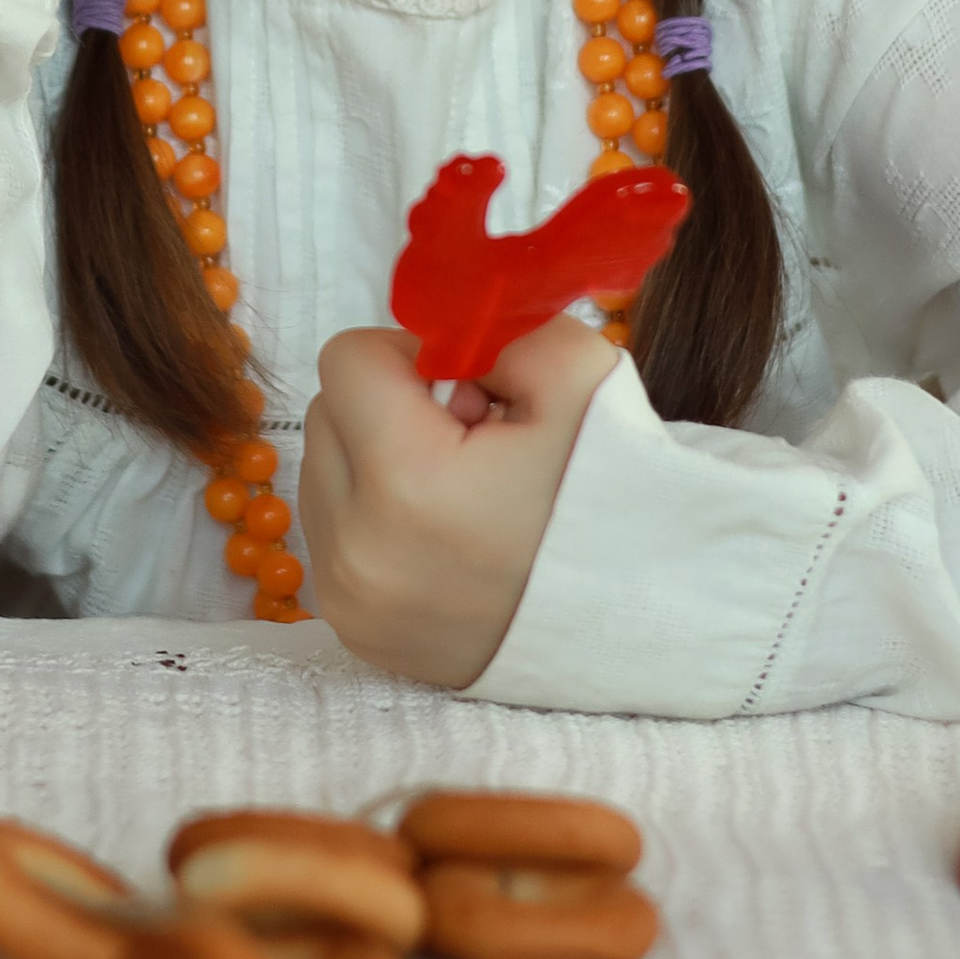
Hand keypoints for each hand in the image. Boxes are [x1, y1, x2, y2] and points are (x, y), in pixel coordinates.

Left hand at [297, 316, 612, 688]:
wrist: (636, 623)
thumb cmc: (607, 500)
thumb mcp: (582, 378)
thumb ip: (503, 328)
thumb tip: (443, 342)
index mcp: (407, 479)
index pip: (347, 360)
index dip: (409, 356)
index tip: (467, 391)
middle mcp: (357, 546)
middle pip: (328, 414)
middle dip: (390, 408)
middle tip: (472, 441)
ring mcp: (350, 597)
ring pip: (323, 474)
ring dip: (374, 463)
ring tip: (460, 493)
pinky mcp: (354, 630)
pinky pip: (332, 538)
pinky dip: (374, 521)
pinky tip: (443, 536)